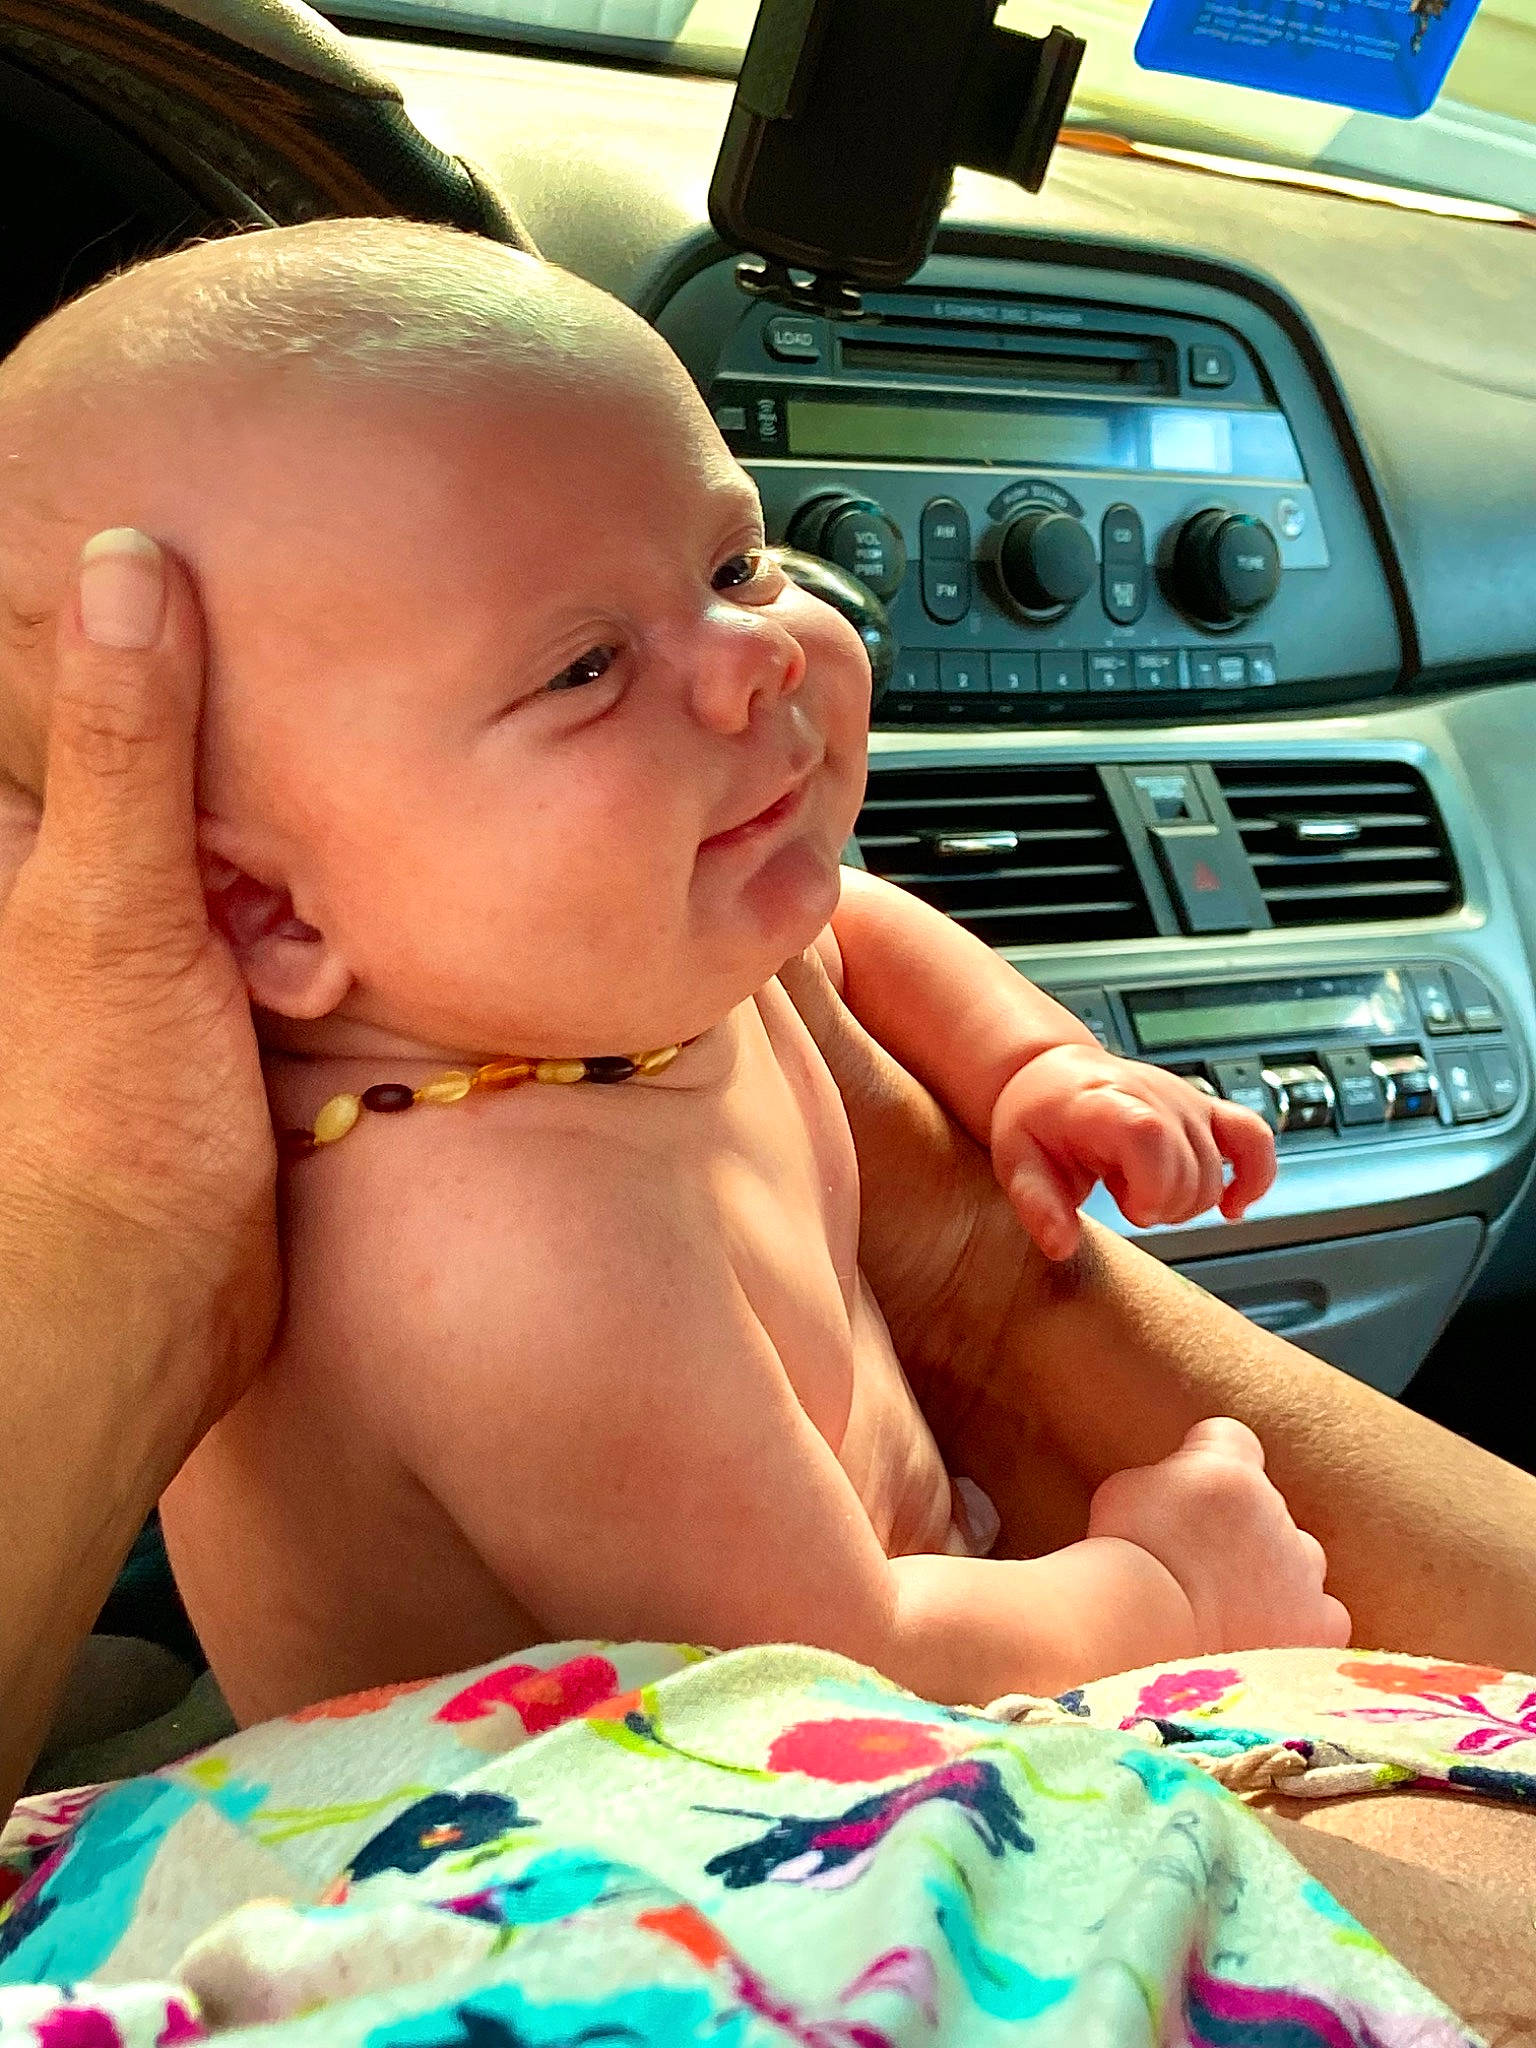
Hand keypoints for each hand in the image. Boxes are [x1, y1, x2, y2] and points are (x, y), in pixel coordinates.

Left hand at [0, 530, 277, 1454]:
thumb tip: (128, 557)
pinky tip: (329, 884)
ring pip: (206, 810)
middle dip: (206, 696)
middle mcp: (53, 874)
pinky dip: (290, 879)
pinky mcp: (194, 983)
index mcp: (5, 841)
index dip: (76, 594)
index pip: (32, 679)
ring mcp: (127, 930)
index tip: (168, 521)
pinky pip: (250, 890)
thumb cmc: (106, 1113)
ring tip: (325, 763)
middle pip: (130, 732)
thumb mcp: (114, 910)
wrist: (159, 1293)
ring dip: (264, 796)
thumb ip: (129, 745)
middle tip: (285, 626)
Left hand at [990, 1043, 1275, 1260]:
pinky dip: (1255, 1176)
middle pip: (1192, 1173)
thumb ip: (1038, 1206)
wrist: (1053, 1076)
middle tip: (1124, 1200)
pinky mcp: (1205, 1110)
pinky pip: (1254, 1138)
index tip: (1128, 1207)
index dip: (1151, 1188)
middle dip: (1161, 1207)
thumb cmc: (1036, 1116)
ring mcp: (1185, 1103)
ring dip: (1186, 1202)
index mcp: (1108, 1104)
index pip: (1152, 1139)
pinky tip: (1235, 1206)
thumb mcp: (1017, 1162)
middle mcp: (1156, 1098)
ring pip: (1217, 1175)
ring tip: (1146, 1190)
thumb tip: (1061, 1245)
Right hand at [1087, 1418, 1350, 1653]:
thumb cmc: (1121, 1559)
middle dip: (1237, 1527)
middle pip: (1266, 1505)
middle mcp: (1275, 1510)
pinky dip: (1301, 1622)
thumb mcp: (1125, 1492)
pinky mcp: (1314, 1624)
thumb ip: (1163, 1483)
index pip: (1233, 1439)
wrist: (1142, 1630)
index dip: (1209, 1456)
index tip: (1186, 1484)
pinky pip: (1324, 1614)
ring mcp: (1300, 1569)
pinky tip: (1265, 1638)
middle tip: (1193, 1561)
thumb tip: (1172, 1493)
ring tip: (1228, 1606)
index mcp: (1229, 1469)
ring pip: (1301, 1559)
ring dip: (1273, 1574)